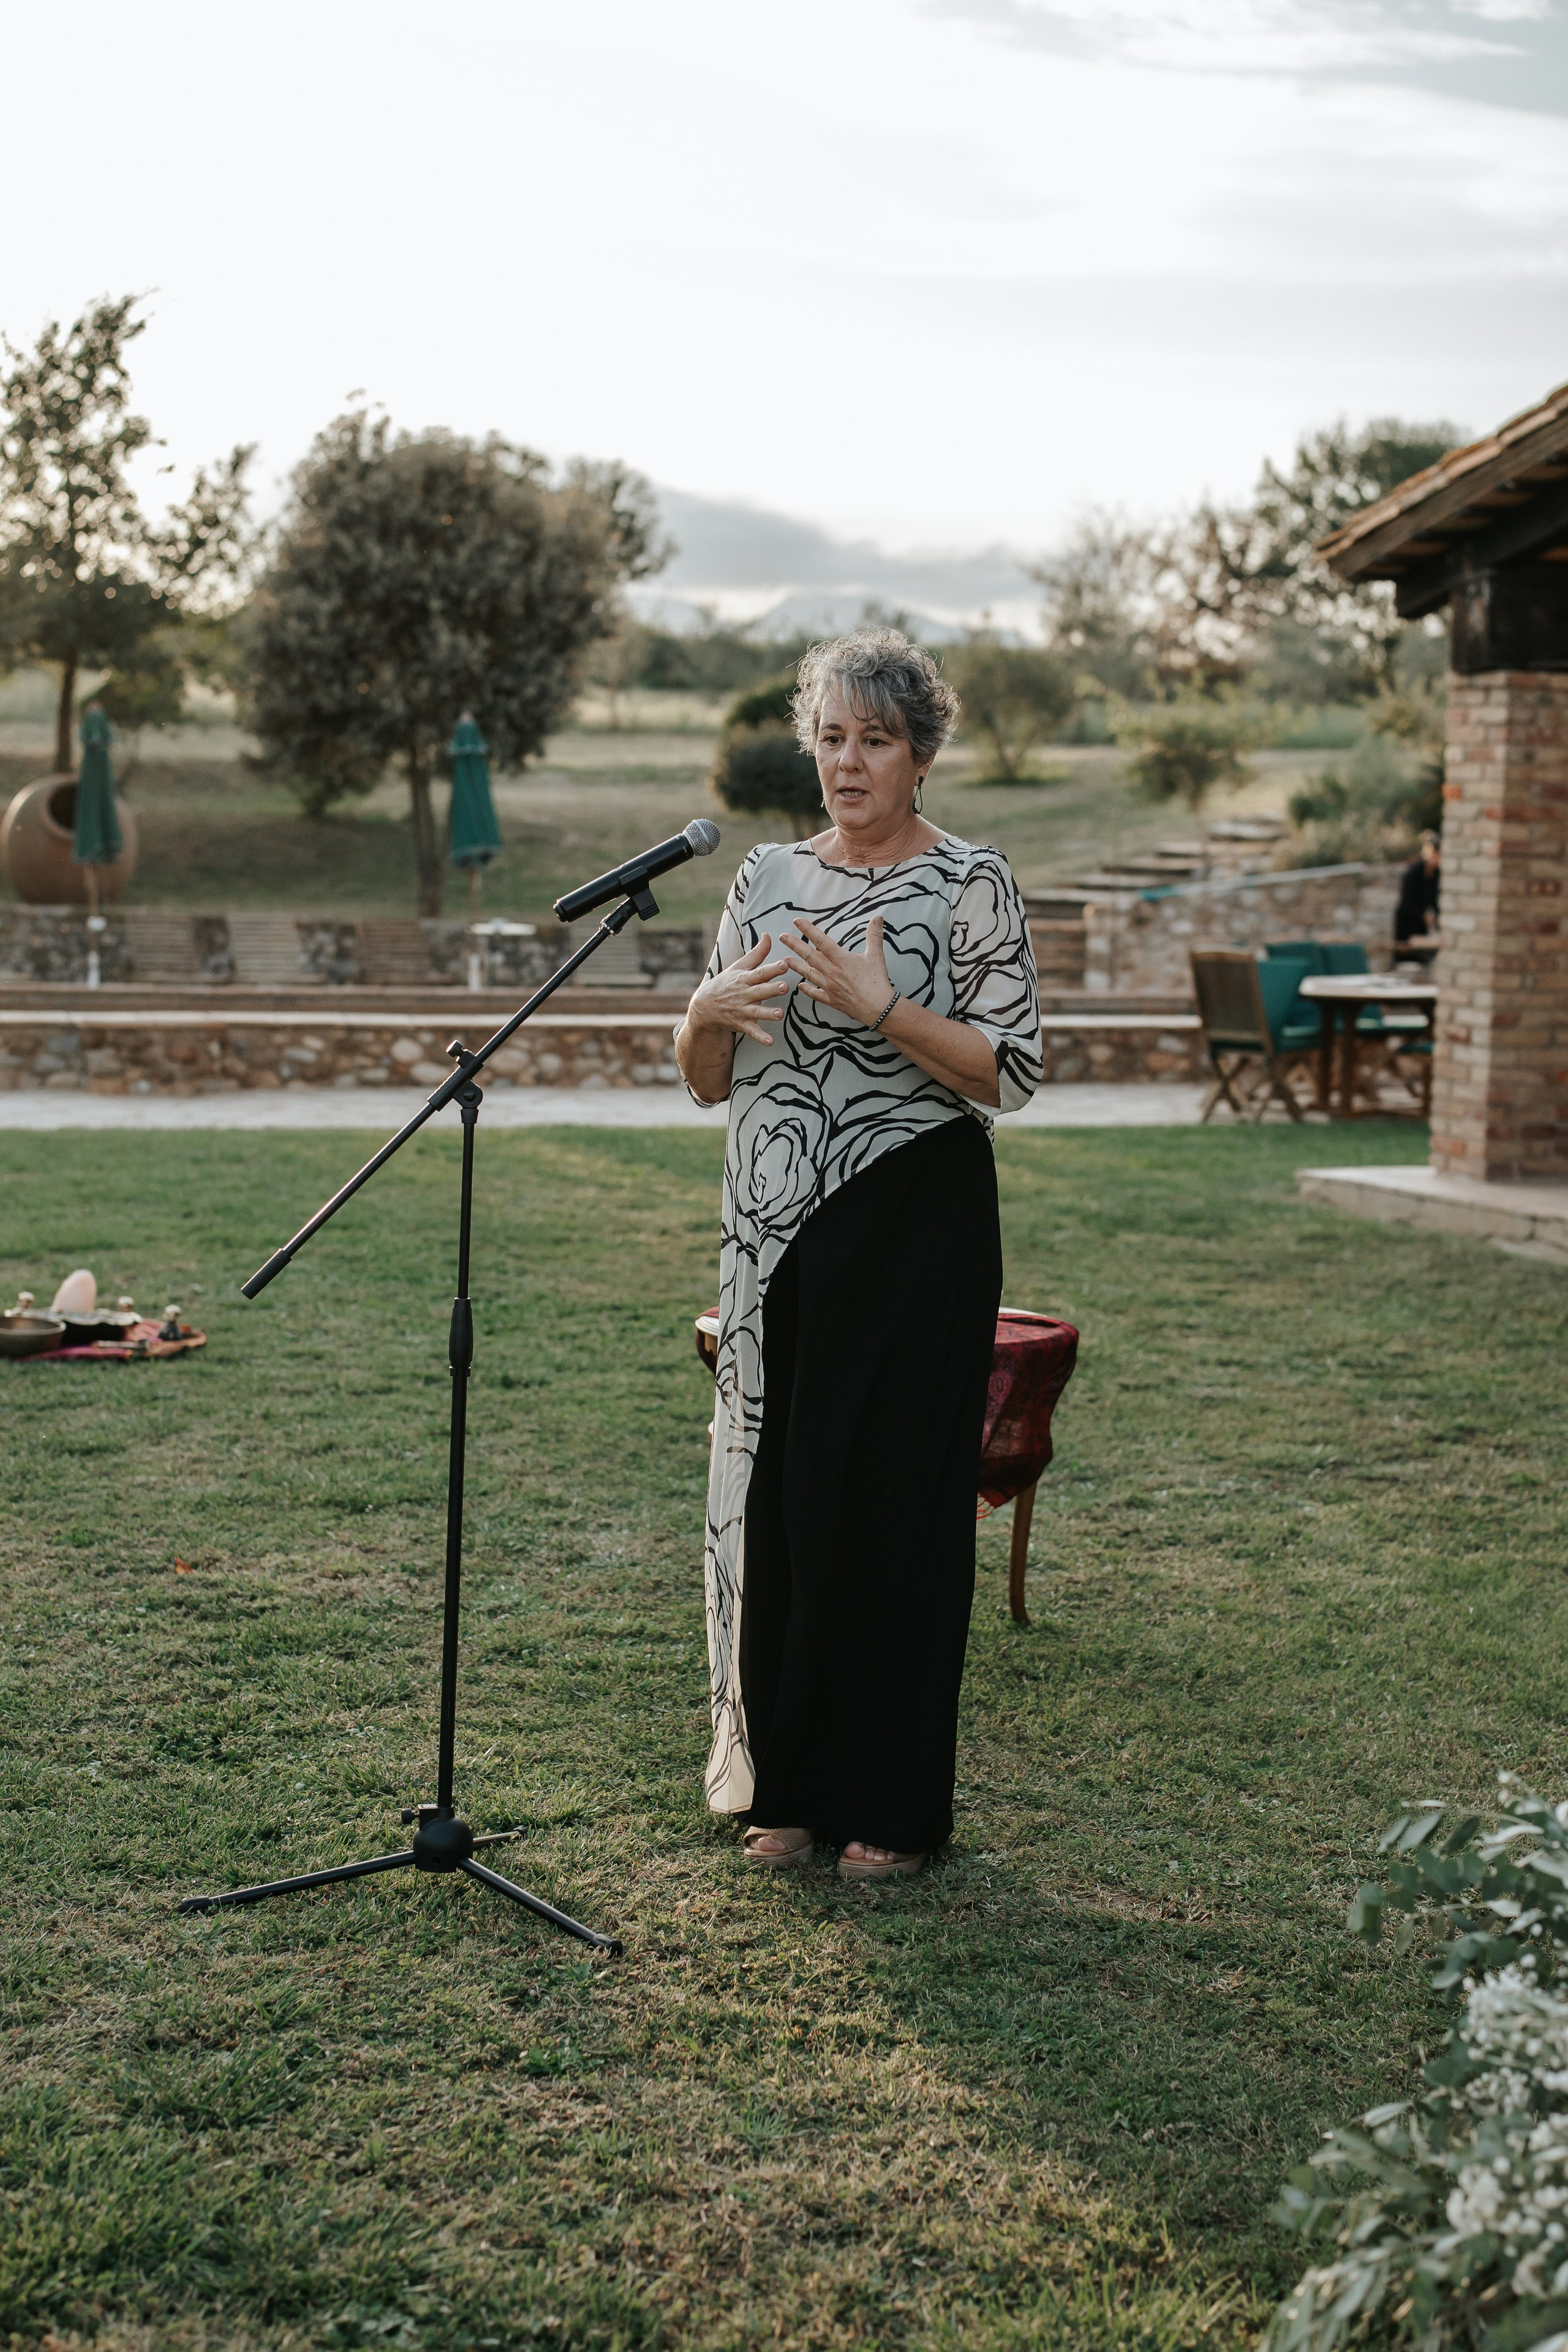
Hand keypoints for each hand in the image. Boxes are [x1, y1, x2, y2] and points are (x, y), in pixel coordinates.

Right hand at [686, 932, 788, 1046]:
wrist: (704, 1007)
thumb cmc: (726, 983)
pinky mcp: (741, 1024)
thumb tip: (769, 935)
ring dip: (768, 1014)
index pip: (760, 972)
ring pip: (756, 1012)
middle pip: (760, 991)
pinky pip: (752, 1032)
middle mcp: (744, 994)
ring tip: (779, 1014)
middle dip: (772, 989)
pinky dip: (760, 1037)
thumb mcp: (738, 967)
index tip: (785, 964)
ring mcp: (741, 1010)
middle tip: (785, 987)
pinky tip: (771, 1042)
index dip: (772, 968)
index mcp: (744, 979)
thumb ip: (757, 953)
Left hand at [778, 913, 893, 1027]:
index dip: (808, 930)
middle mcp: (831, 972)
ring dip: (796, 966)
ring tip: (785, 960)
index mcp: (841, 959)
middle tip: (782, 937)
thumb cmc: (877, 982)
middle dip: (794, 945)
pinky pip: (815, 994)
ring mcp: (829, 987)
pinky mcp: (831, 1000)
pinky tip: (800, 986)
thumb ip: (874, 935)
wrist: (878, 1008)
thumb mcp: (876, 955)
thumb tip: (877, 918)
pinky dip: (807, 989)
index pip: (821, 940)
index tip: (797, 921)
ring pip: (808, 973)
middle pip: (809, 956)